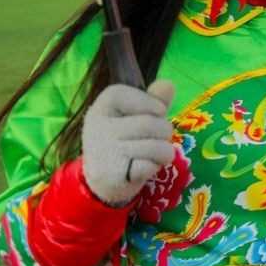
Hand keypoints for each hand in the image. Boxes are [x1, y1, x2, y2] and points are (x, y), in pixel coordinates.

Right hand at [80, 80, 177, 205]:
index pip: (121, 93)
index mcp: (100, 108)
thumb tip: (168, 84)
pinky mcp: (111, 175)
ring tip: (151, 155)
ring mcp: (103, 152)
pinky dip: (153, 168)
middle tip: (155, 140)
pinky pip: (149, 166)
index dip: (148, 101)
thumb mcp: (136, 117)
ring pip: (156, 146)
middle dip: (165, 133)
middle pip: (150, 123)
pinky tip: (140, 169)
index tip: (158, 111)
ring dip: (164, 153)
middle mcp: (97, 128)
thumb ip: (154, 100)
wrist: (104, 181)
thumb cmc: (125, 142)